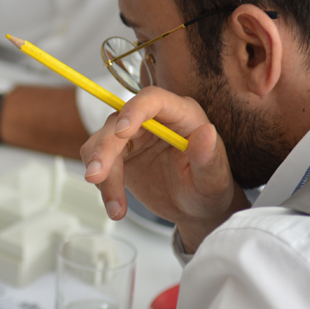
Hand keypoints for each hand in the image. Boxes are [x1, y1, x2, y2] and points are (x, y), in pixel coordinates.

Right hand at [80, 86, 250, 252]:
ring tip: (116, 209)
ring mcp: (133, 136)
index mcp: (181, 115)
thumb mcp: (214, 180)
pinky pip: (96, 160)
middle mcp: (153, 120)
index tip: (121, 132)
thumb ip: (209, 157)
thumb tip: (207, 132)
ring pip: (100, 143)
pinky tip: (115, 205)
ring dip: (101, 174)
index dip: (134, 111)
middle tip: (96, 178)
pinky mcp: (118, 154)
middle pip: (117, 122)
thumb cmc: (208, 189)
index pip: (152, 99)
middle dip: (103, 150)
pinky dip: (101, 184)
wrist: (193, 206)